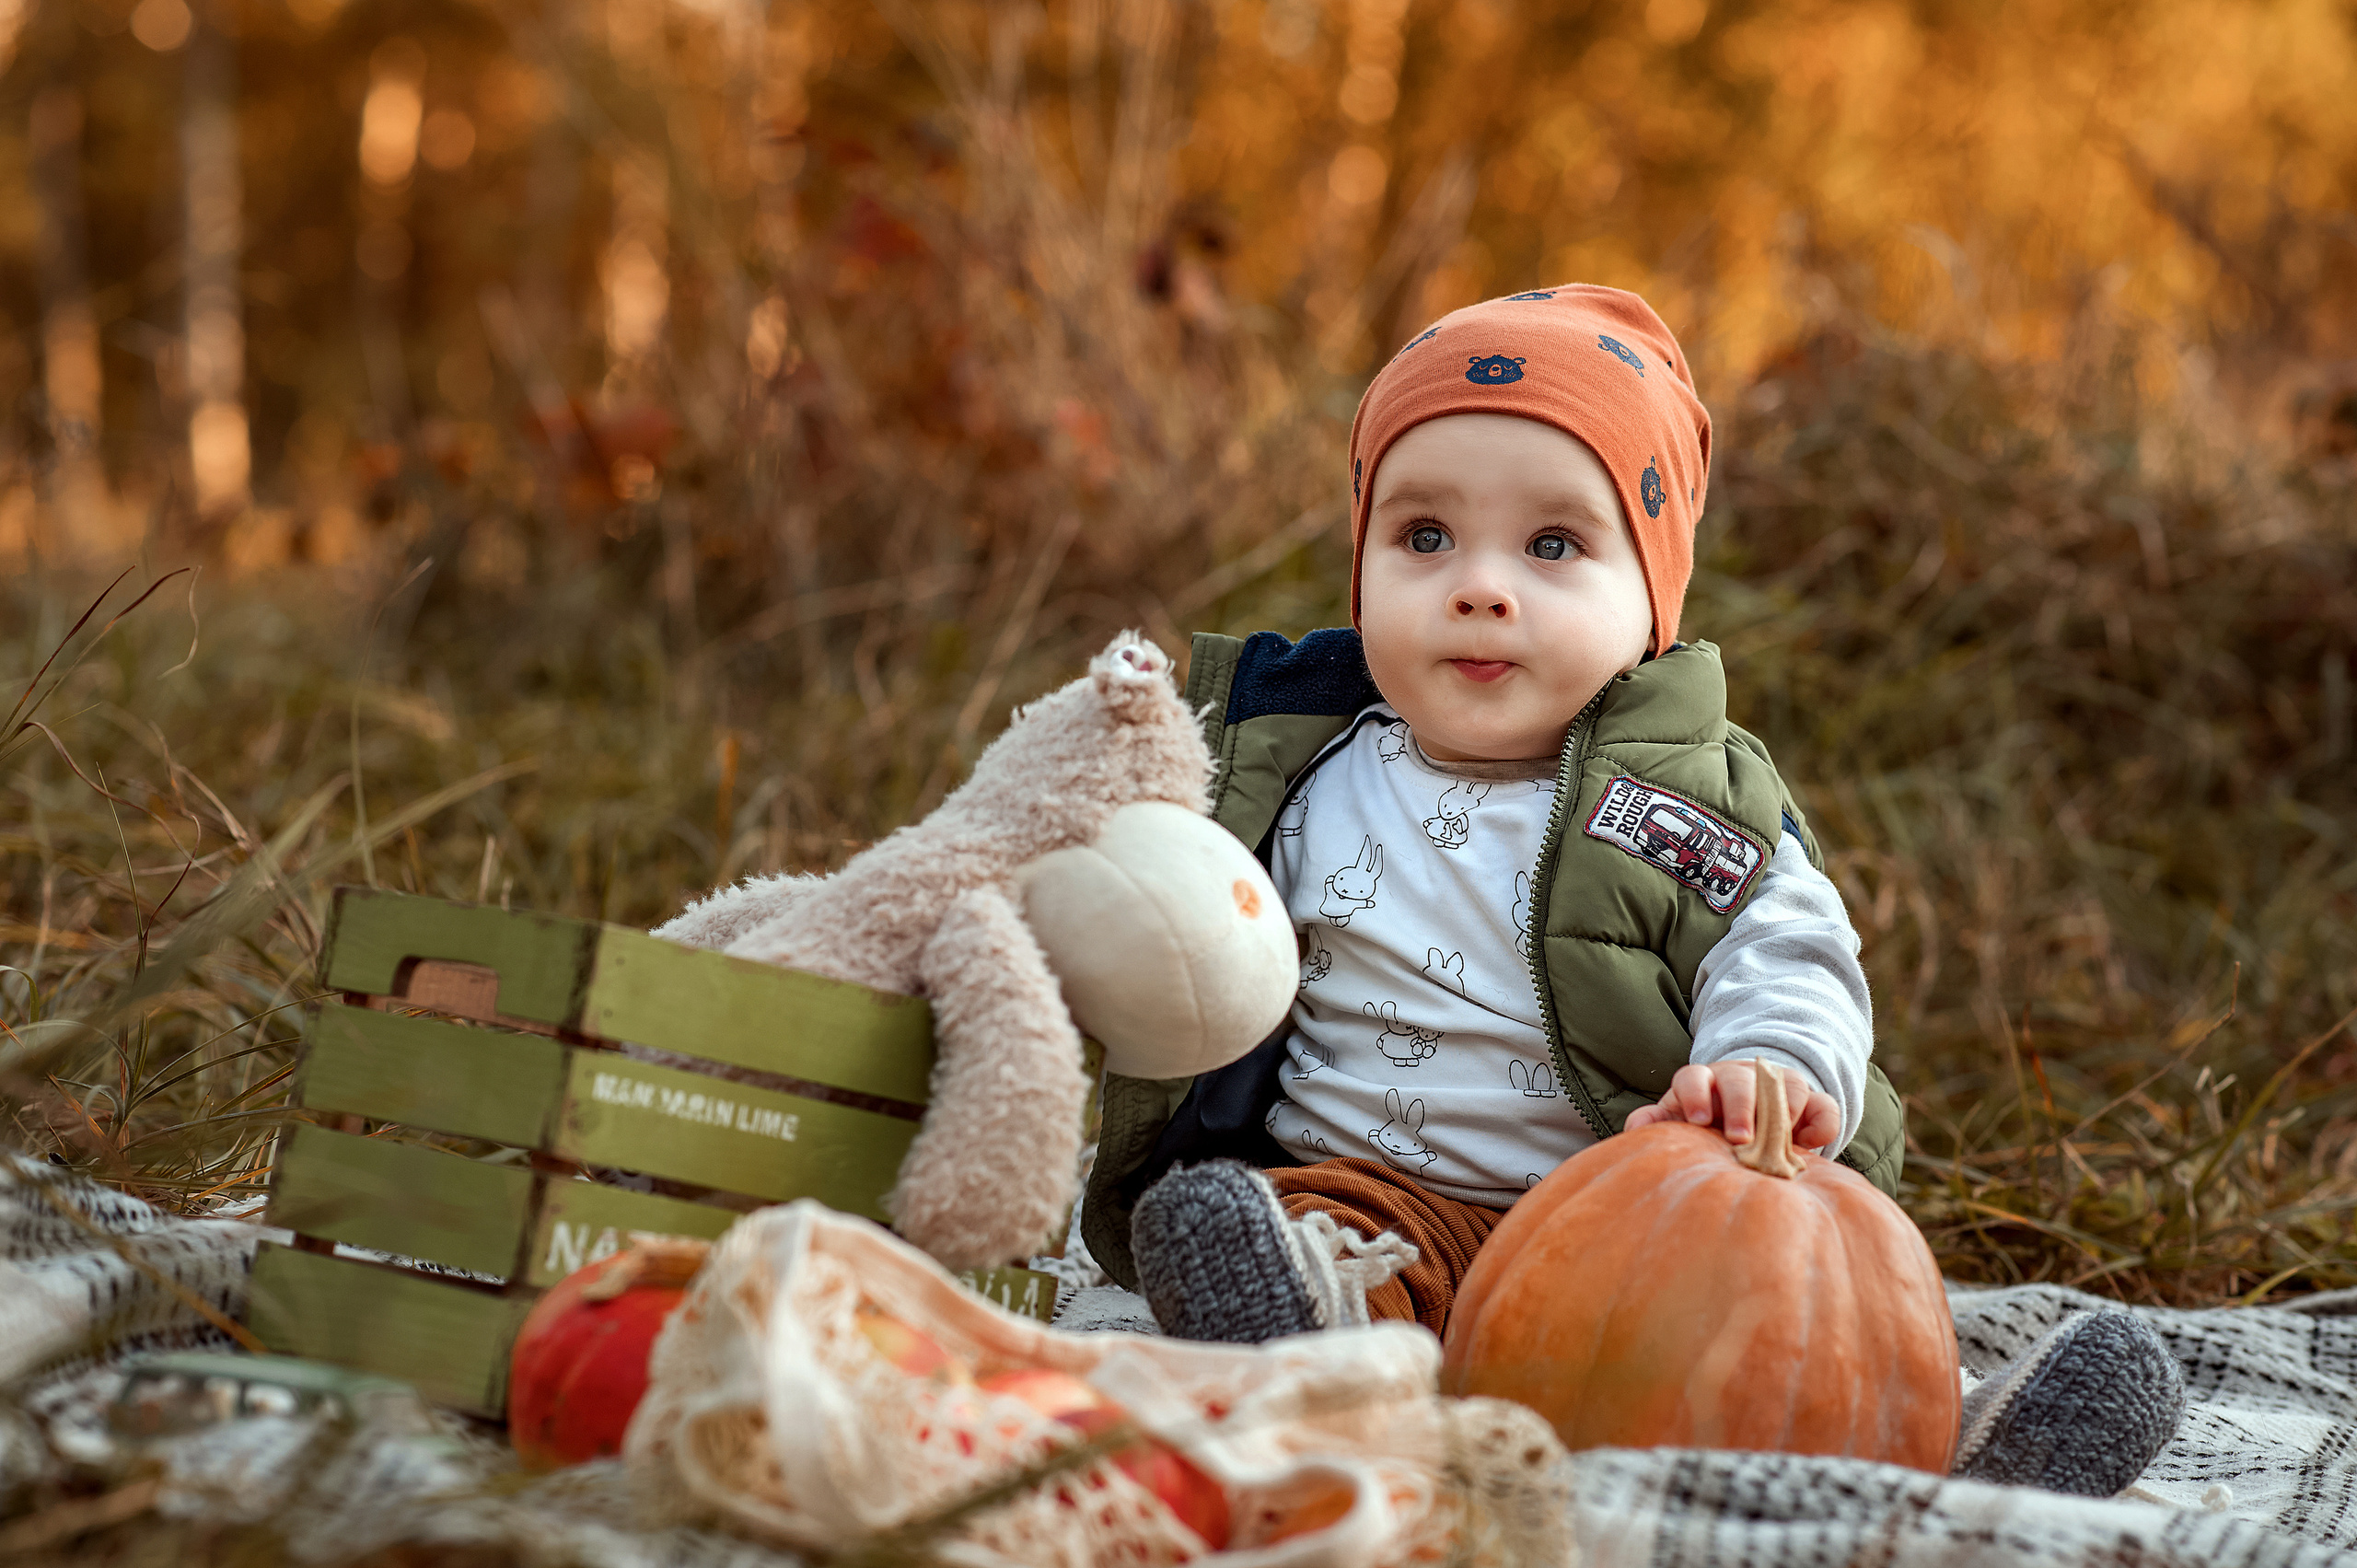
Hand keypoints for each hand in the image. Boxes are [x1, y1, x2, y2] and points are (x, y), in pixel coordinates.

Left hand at [1623, 1061, 1839, 1151]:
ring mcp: (1777, 1086)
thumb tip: (1634, 1131)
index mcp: (1702, 1082)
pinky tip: (1812, 1143)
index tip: (1698, 1120)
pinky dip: (1821, 1122)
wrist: (1746, 1113)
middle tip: (1741, 1139)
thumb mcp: (1679, 1121)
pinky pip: (1824, 1105)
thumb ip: (1657, 1123)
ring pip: (1786, 1084)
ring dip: (1783, 1110)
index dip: (1694, 1094)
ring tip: (1780, 1141)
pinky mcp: (1810, 1102)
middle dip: (1741, 1106)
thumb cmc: (1705, 1121)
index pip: (1692, 1076)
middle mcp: (1739, 1078)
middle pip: (1740, 1079)